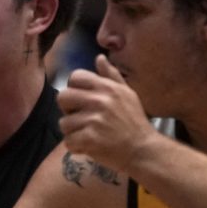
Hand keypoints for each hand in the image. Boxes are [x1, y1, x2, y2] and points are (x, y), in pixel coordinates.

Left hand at [56, 54, 153, 172]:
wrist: (143, 150)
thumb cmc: (135, 122)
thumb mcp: (127, 94)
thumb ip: (111, 76)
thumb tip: (99, 58)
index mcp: (107, 87)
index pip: (75, 77)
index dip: (74, 89)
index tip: (81, 101)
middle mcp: (99, 100)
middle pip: (63, 97)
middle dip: (68, 110)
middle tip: (80, 119)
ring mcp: (94, 120)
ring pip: (64, 123)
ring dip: (73, 132)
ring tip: (86, 135)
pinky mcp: (90, 139)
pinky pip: (68, 141)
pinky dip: (76, 147)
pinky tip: (86, 146)